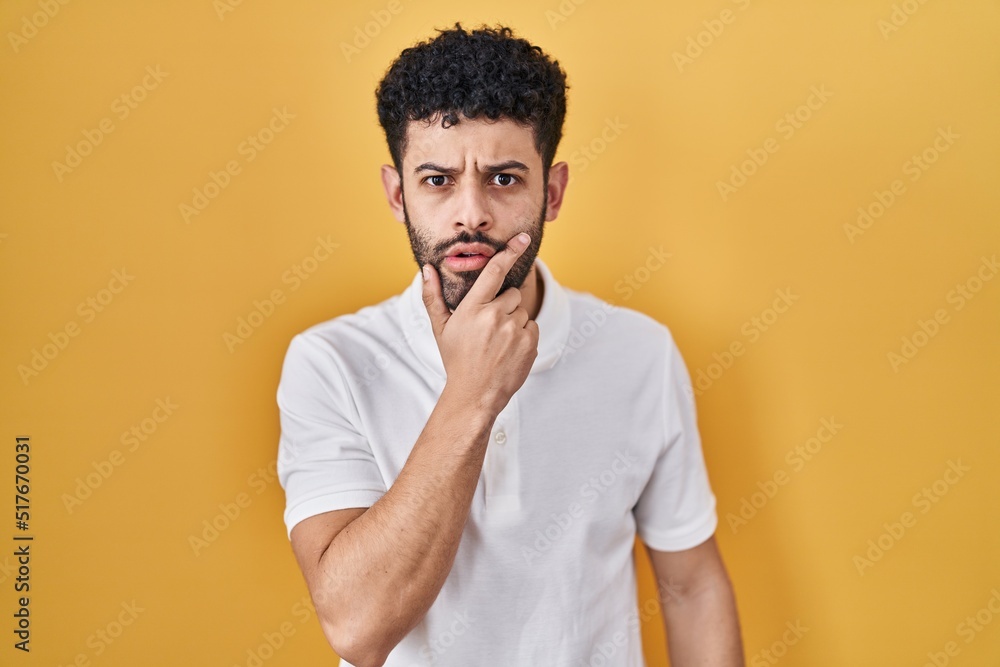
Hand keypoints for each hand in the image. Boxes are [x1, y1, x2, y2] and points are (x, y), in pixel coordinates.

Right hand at [421, 232, 538, 415]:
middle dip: (504, 305)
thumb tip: (427, 269)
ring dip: (514, 321)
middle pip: (512, 294)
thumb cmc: (456, 358)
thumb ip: (433, 296)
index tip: (523, 238)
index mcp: (473, 308)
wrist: (475, 394)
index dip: (510, 252)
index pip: (495, 271)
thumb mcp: (440, 328)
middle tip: (489, 327)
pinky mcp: (530, 343)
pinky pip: (532, 326)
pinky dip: (524, 335)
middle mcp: (496, 316)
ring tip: (498, 342)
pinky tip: (509, 350)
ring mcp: (515, 330)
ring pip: (522, 311)